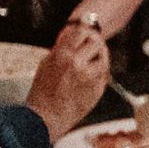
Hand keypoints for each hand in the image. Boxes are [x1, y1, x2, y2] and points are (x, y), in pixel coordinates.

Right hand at [26, 19, 111, 141]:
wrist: (47, 117)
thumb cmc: (43, 92)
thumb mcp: (47, 64)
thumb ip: (61, 48)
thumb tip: (72, 34)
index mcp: (63, 55)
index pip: (80, 31)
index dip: (83, 30)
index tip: (84, 31)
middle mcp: (78, 63)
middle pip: (95, 42)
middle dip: (93, 42)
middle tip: (91, 44)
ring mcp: (90, 77)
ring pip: (103, 57)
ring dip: (98, 57)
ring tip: (89, 61)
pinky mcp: (98, 89)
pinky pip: (104, 73)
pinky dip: (100, 71)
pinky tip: (90, 75)